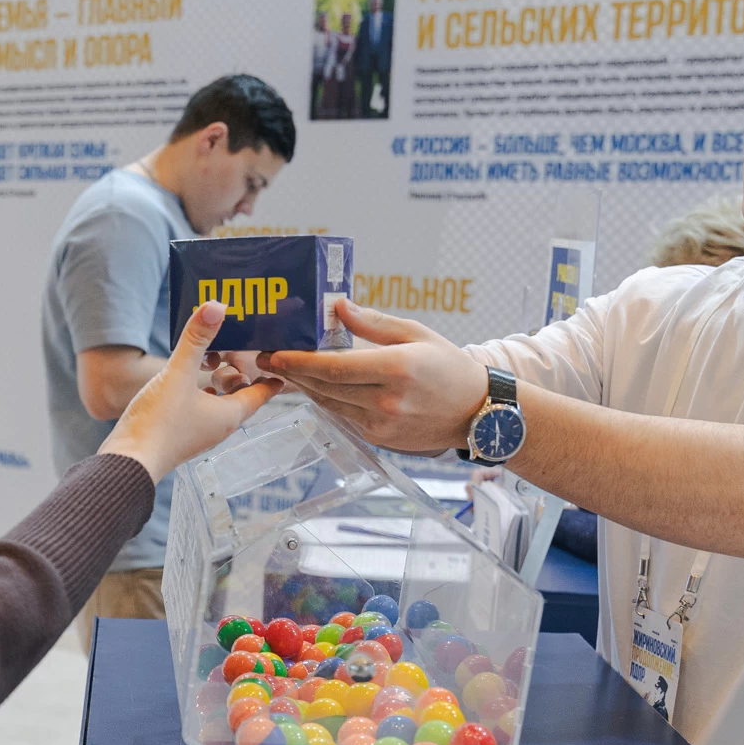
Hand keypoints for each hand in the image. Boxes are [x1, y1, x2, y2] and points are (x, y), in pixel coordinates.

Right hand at [101, 302, 283, 480]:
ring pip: (219, 403)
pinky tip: (186, 382)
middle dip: (240, 374)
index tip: (279, 364)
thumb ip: (196, 340)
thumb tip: (216, 306)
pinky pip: (200, 409)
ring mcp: (199, 433)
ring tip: (213, 360)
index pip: (260, 393)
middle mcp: (219, 427)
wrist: (128, 462)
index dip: (271, 376)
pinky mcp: (180, 435)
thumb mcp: (178, 374)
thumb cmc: (157, 423)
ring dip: (218, 383)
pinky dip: (200, 393)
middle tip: (242, 350)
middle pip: (239, 396)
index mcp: (229, 415)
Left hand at [257, 300, 489, 454]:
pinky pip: (343, 416)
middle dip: (292, 372)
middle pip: (325, 387)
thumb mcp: (416, 333)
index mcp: (397, 369)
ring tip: (284, 369)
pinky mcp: (379, 438)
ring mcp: (382, 424)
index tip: (274, 352)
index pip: (334, 368)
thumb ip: (374, 323)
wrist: (477, 412)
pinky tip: (315, 385)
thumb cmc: (448, 365)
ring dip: (304, 387)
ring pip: (329, 404)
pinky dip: (326, 400)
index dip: (299, 361)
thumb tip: (339, 307)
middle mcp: (387, 401)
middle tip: (266, 357)